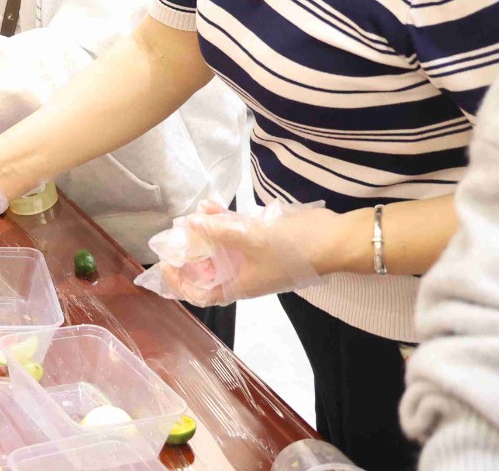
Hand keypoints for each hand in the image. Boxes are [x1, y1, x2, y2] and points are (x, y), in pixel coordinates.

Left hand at [138, 199, 329, 306]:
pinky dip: (222, 221)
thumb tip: (189, 223)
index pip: (200, 294)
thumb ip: (219, 230)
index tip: (166, 263)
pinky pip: (234, 233)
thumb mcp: (251, 238)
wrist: (332, 239)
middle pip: (206, 269)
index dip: (179, 283)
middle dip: (190, 251)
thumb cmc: (291, 248)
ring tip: (192, 213)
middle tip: (177, 231)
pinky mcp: (261, 241)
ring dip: (205, 232)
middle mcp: (242, 275)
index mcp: (238, 285)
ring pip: (219, 248)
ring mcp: (251, 258)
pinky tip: (211, 204)